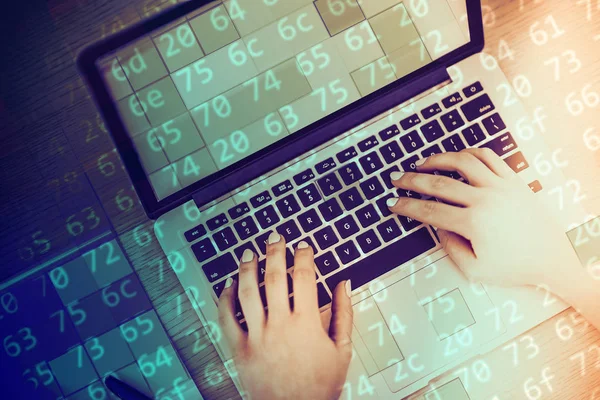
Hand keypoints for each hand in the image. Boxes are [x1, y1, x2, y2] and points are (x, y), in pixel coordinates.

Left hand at [218, 232, 352, 399]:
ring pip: (248, 293)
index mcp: (306, 323)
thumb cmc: (320, 385)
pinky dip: (225, 299)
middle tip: (274, 237)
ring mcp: (257, 336)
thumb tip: (345, 284)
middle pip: (275, 278)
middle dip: (274, 252)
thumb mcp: (342, 349)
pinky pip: (227, 319)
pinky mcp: (240, 348)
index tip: (303, 246)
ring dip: (247, 269)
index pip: (305, 277)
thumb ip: (344, 313)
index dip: (303, 256)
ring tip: (249, 253)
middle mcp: (280, 324)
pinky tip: (228, 285)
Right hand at [387, 148, 578, 288]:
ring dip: (437, 159)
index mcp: (474, 224)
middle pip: (439, 184)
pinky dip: (467, 153)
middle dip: (412, 181)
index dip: (407, 207)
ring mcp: (501, 186)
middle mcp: (486, 200)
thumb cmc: (515, 267)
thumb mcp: (476, 270)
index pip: (430, 211)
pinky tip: (454, 157)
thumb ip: (450, 249)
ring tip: (421, 163)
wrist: (552, 259)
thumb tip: (437, 227)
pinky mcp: (513, 180)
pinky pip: (487, 157)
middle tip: (396, 179)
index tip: (393, 204)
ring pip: (462, 162)